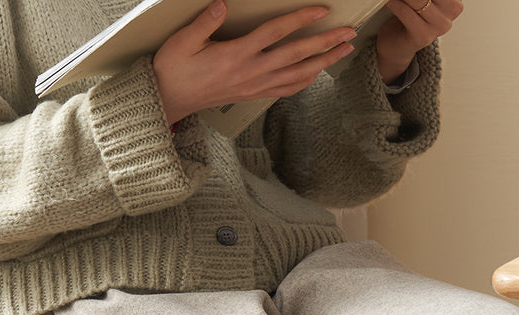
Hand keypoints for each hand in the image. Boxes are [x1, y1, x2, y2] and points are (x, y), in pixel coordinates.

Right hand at [152, 1, 357, 126]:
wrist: (170, 100)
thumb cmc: (175, 68)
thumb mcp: (183, 40)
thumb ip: (204, 21)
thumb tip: (223, 3)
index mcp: (236, 55)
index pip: (275, 33)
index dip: (299, 19)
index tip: (321, 10)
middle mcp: (250, 72)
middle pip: (295, 55)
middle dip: (324, 43)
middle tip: (348, 33)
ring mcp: (254, 86)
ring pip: (297, 75)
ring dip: (323, 62)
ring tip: (343, 50)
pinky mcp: (253, 94)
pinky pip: (286, 89)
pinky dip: (306, 80)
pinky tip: (318, 71)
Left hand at [375, 0, 462, 83]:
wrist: (395, 49)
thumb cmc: (406, 22)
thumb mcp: (422, 4)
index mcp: (452, 8)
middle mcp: (448, 20)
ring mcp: (436, 31)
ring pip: (421, 1)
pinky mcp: (422, 37)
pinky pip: (408, 13)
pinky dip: (397, 4)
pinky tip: (390, 2)